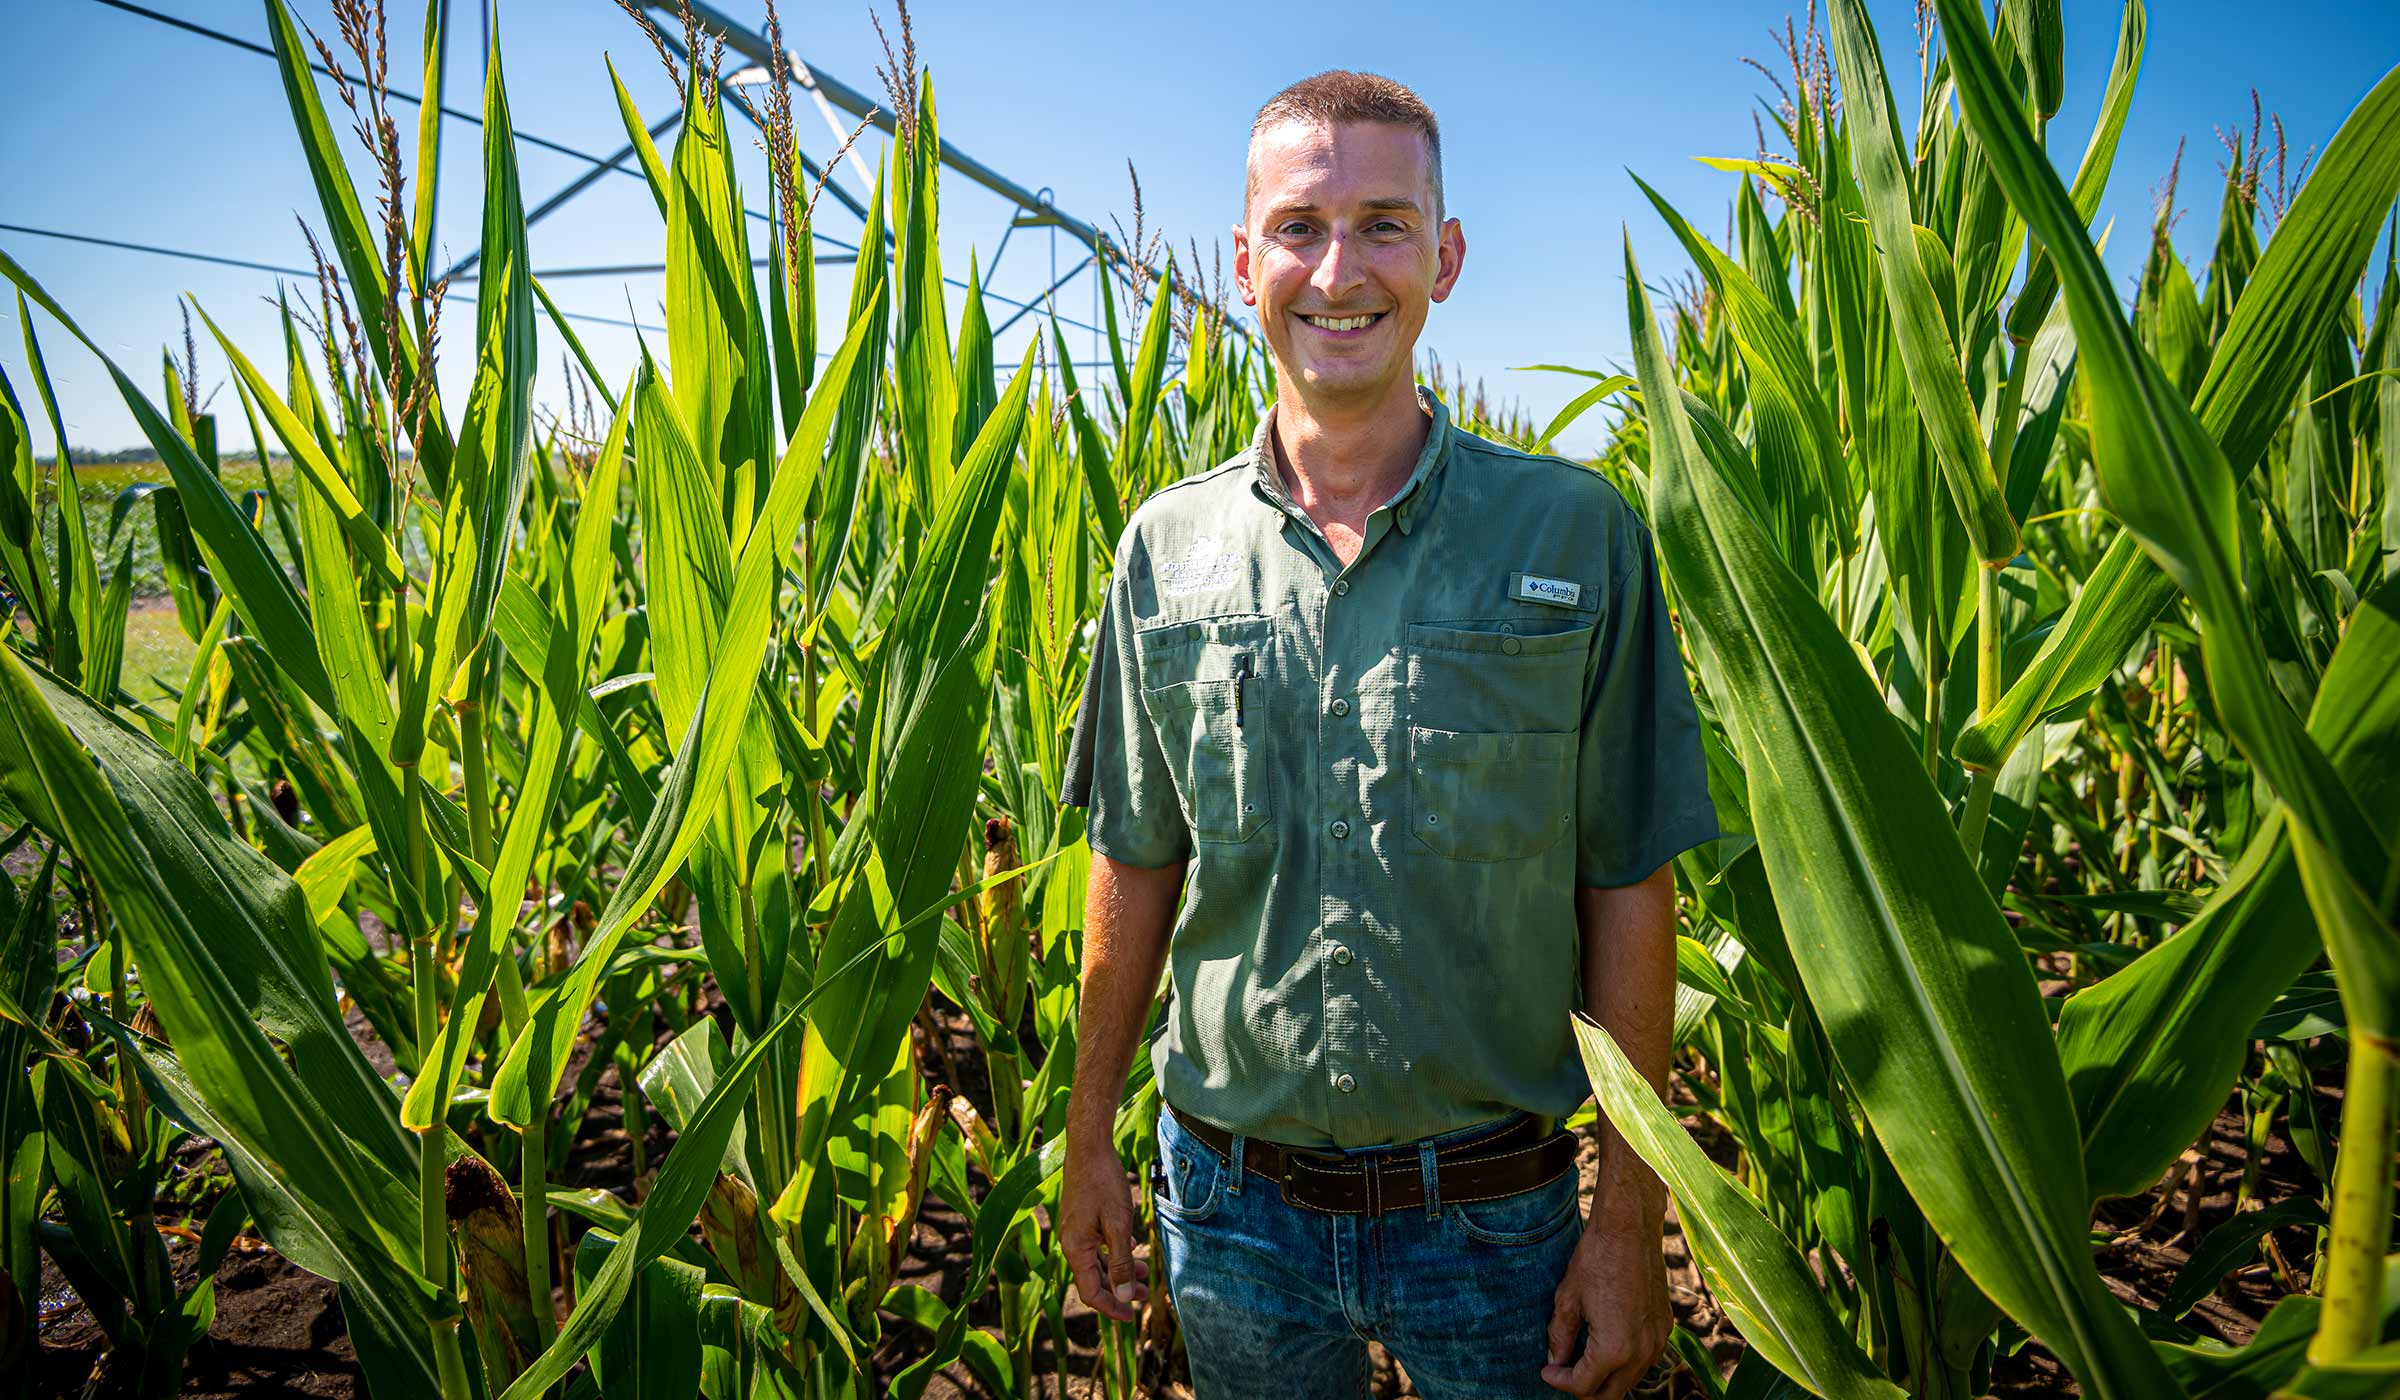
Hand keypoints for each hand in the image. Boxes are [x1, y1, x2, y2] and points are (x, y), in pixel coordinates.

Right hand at [1059, 1139, 1149, 1322]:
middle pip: (1093, 1279)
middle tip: (1143, 1296)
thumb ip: (1120, 1262)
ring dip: (1119, 1271)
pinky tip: (1131, 1248)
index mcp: (1076, 1249)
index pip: (1091, 1292)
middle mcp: (1071, 1243)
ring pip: (1096, 1262)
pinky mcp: (1080, 1220)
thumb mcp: (1117, 1225)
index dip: (1111, 1307)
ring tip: (1145, 1274)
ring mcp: (1075, 1231)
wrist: (1089, 1148)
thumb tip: (1123, 1296)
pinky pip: (1096, 1247)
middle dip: (1119, 1290)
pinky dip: (1113, 1253)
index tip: (1131, 1316)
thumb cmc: (1103, 1183)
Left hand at [1543, 1207, 1669, 1397]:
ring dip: (1606, 1379)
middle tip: (1564, 1374)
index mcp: (1614, 1348)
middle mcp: (1641, 1351)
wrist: (1630, 1230)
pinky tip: (1606, 1346)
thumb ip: (1560, 1337)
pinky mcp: (1665, 1328)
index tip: (1546, 1371)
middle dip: (1584, 1390)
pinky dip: (1625, 1364)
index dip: (1560, 1382)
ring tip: (1582, 1361)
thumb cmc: (1596, 1259)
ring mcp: (1657, 1341)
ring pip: (1630, 1381)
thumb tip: (1554, 1361)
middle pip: (1610, 1395)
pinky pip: (1645, 1361)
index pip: (1584, 1385)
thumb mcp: (1568, 1299)